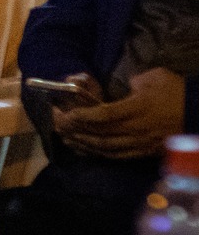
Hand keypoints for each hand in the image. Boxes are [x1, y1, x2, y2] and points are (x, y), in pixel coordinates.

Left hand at [57, 68, 184, 159]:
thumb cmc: (178, 93)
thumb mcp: (156, 78)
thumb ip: (134, 82)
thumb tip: (123, 88)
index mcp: (138, 109)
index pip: (104, 115)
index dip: (83, 116)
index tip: (66, 114)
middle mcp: (137, 130)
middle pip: (100, 134)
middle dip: (75, 130)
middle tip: (56, 125)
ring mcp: (141, 144)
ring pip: (106, 148)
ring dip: (82, 144)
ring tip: (64, 138)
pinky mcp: (145, 152)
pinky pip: (117, 156)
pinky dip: (97, 154)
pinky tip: (84, 149)